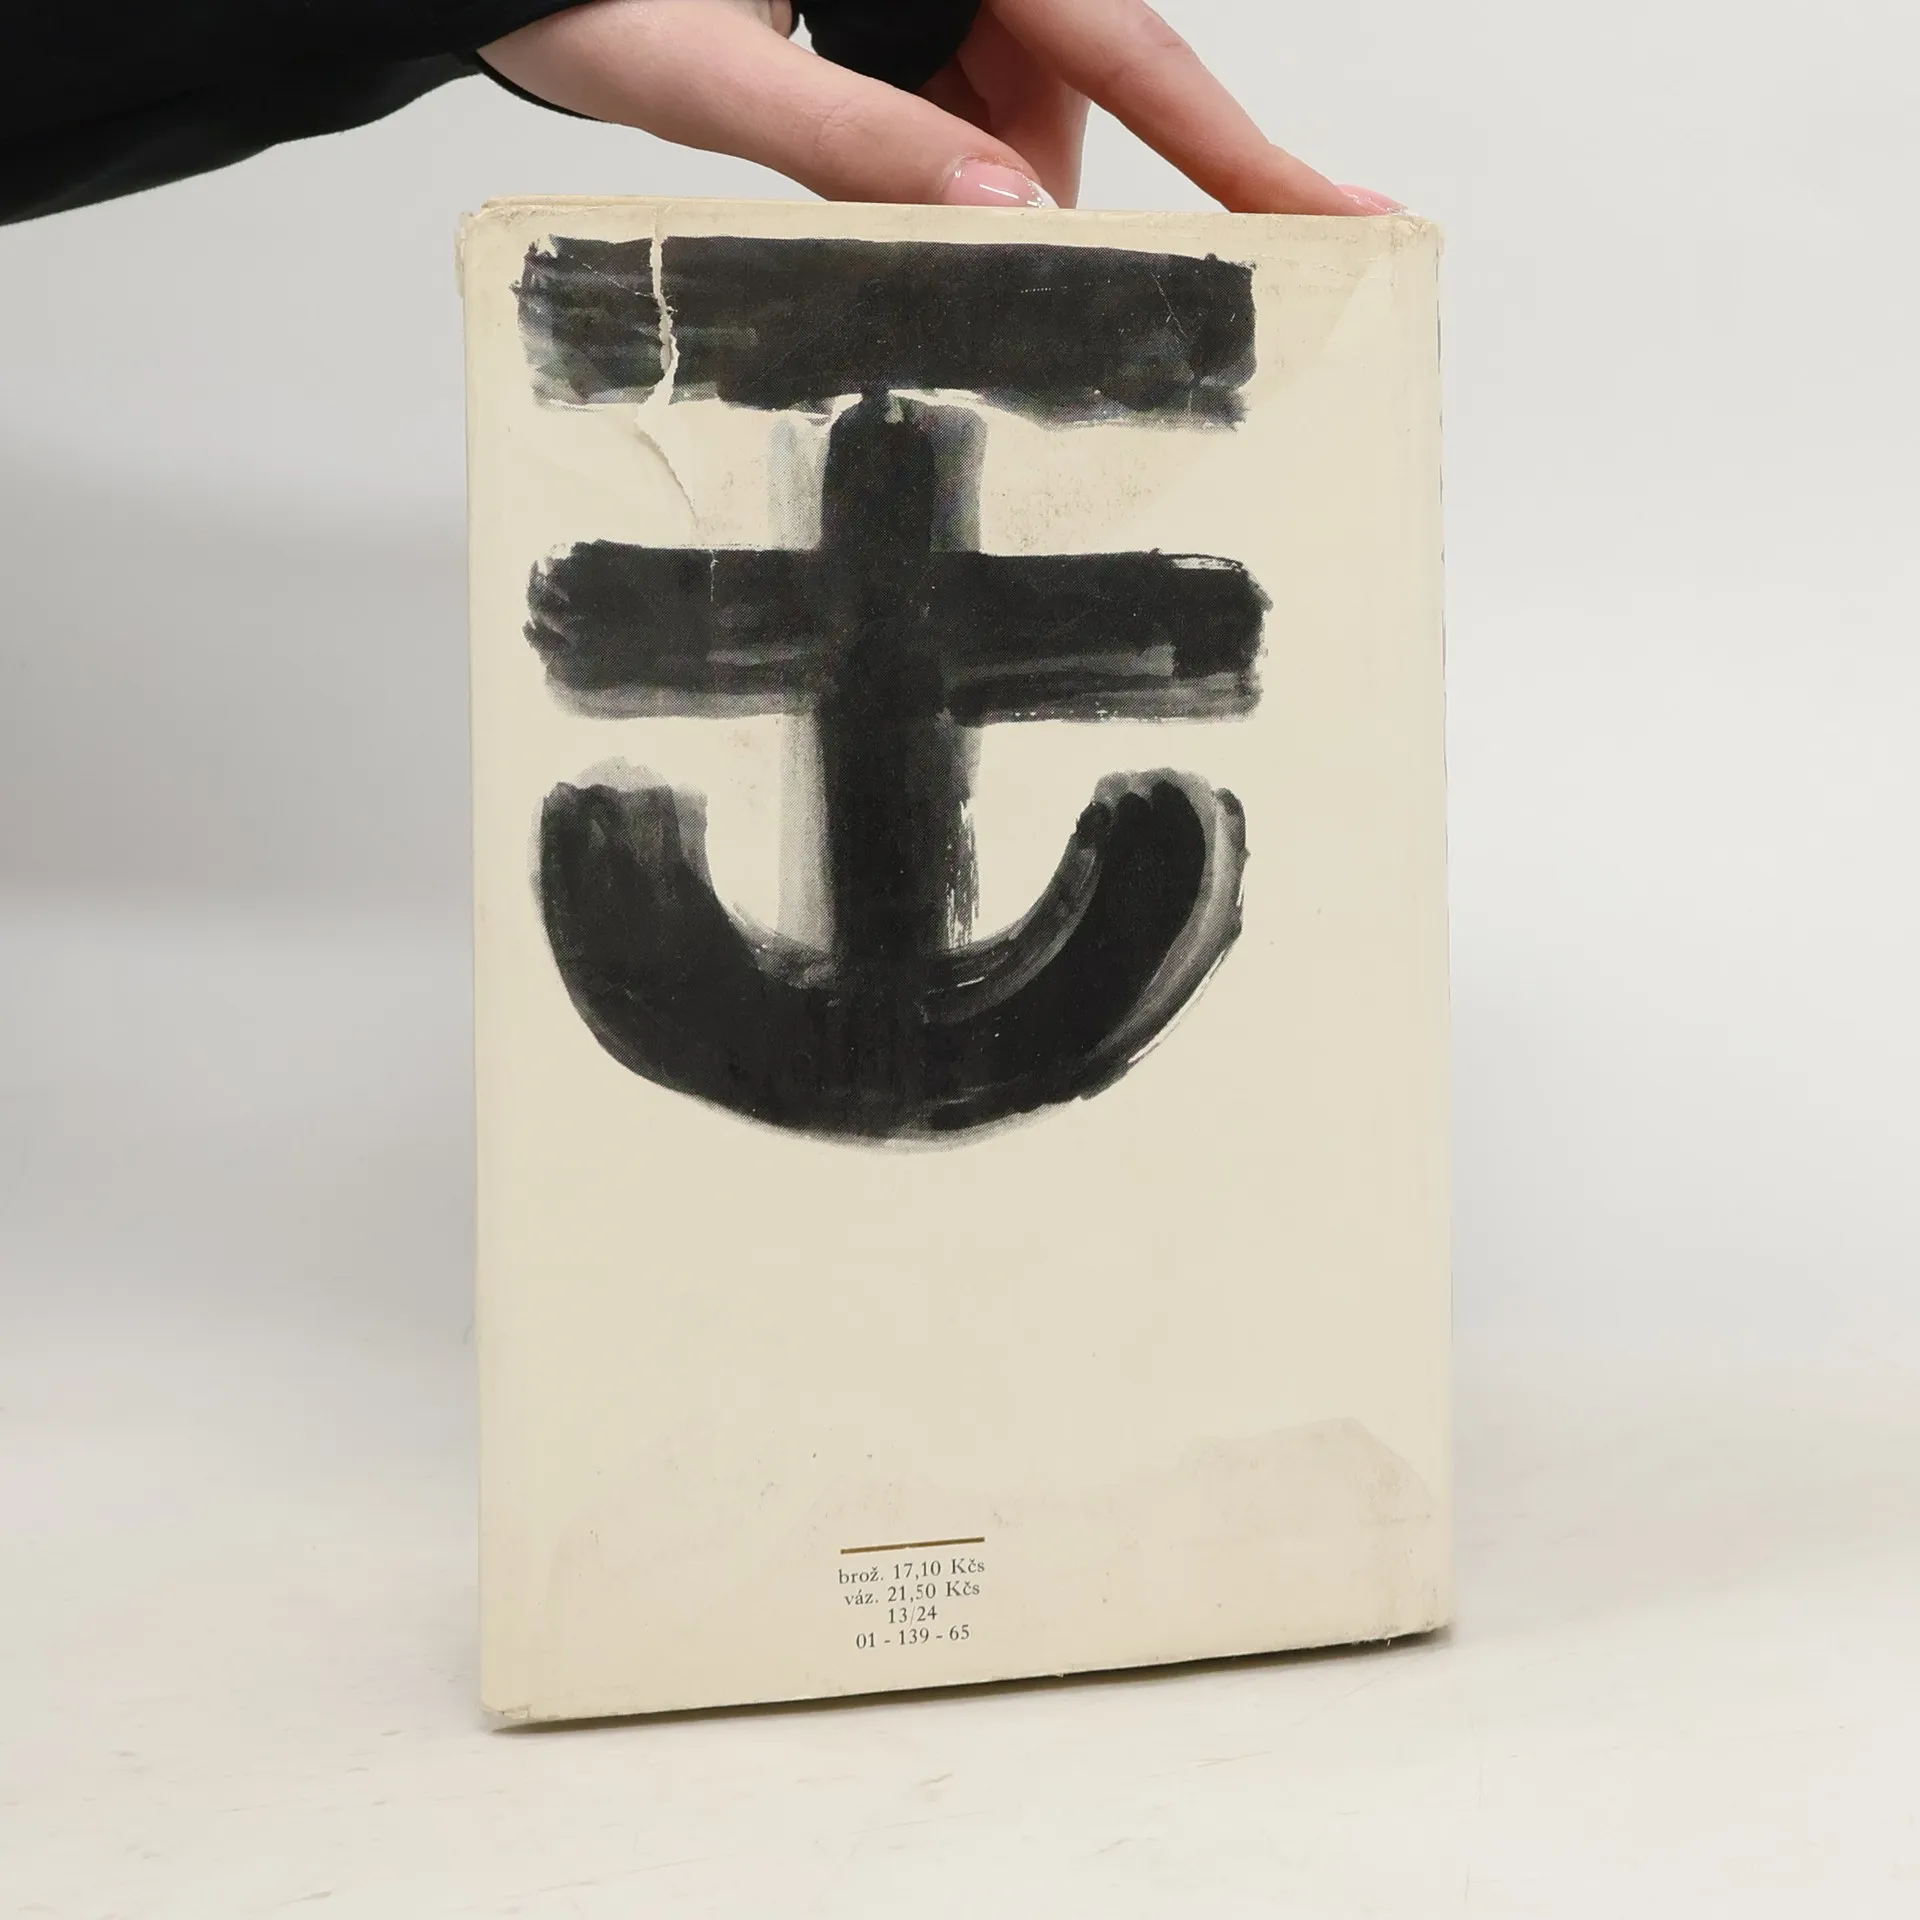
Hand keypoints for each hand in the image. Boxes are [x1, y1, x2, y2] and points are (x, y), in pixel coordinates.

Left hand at [480, 0, 1395, 213]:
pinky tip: (872, 219)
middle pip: (1076, 93)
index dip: (1237, 141)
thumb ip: (839, 131)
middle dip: (1044, 206)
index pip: (1125, 39)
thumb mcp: (698, 60)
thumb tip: (995, 210)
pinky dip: (931, 189)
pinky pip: (959, 125)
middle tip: (1042, 319)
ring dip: (966, 206)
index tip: (1344, 214)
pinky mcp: (903, 32)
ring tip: (866, 233)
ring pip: (1016, 126)